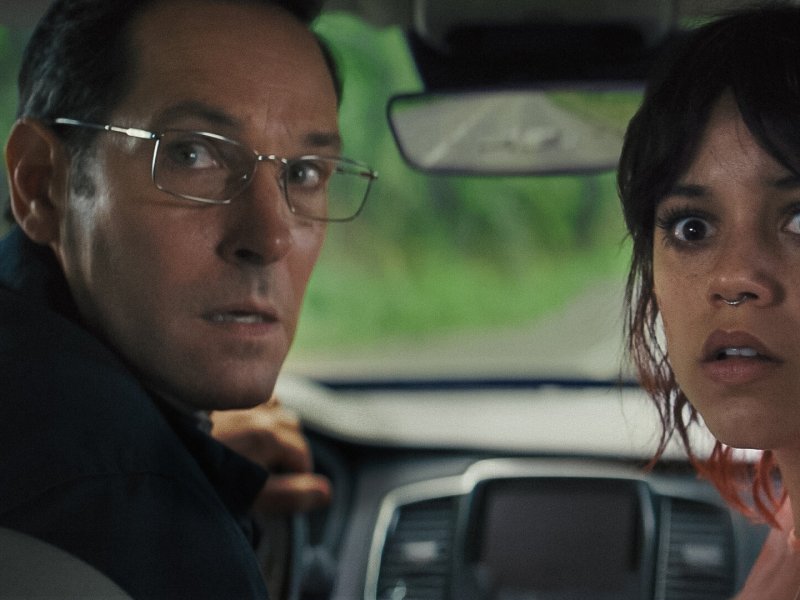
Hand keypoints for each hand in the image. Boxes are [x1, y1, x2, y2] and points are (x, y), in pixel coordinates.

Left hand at [210, 398, 330, 512]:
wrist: (158, 450)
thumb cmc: (207, 477)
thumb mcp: (252, 496)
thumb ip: (291, 494)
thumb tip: (326, 492)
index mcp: (270, 436)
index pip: (302, 455)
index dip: (300, 475)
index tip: (286, 488)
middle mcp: (260, 412)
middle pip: (292, 427)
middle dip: (290, 448)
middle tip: (274, 469)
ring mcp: (240, 402)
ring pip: (274, 407)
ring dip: (275, 423)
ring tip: (261, 445)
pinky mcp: (220, 396)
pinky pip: (250, 396)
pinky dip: (256, 407)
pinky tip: (244, 421)